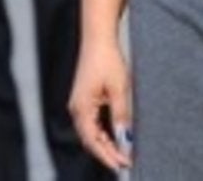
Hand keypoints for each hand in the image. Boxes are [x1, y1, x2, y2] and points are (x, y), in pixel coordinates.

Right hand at [68, 39, 132, 171]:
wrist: (98, 38)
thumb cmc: (107, 59)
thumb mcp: (119, 88)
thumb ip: (120, 114)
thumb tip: (125, 138)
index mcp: (81, 109)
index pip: (93, 142)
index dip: (108, 155)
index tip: (123, 164)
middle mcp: (76, 110)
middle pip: (90, 140)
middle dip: (107, 152)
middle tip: (126, 161)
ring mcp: (79, 104)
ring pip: (91, 132)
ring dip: (106, 143)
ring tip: (122, 153)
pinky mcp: (85, 99)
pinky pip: (92, 122)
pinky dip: (103, 132)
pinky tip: (115, 136)